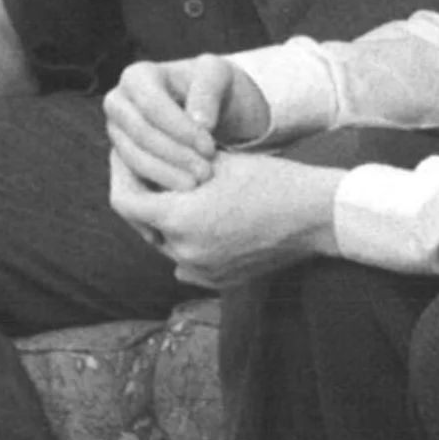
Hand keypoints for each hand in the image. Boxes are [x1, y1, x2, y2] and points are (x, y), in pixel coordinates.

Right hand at [104, 56, 270, 191]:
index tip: (210, 148)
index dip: (180, 129)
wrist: (212, 112)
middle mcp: (118, 103)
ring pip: (133, 158)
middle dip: (174, 155)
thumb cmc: (216, 90)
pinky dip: (159, 187)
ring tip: (198, 185)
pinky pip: (133, 177)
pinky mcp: (122, 158)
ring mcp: (117, 133)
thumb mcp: (221, 77)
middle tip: (205, 173)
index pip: (152, 106)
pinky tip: (184, 194)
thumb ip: (209, 90)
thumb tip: (200, 122)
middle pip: (140, 134)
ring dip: (166, 174)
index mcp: (137, 76)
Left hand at [109, 149, 340, 287]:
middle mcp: (184, 252)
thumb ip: (171, 166)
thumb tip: (138, 158)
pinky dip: (185, 242)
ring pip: (162, 243)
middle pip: (141, 224)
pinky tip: (198, 221)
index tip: (125, 158)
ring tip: (176, 192)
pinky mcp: (218, 281)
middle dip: (142, 197)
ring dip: (163, 220)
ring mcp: (201, 271)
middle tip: (147, 170)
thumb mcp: (216, 163)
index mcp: (179, 219)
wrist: (317, 215)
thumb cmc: (270, 180)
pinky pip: (186, 263)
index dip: (121, 175)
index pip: (124, 201)